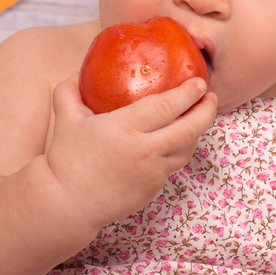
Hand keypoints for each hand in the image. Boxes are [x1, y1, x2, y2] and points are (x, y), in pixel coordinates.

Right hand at [45, 72, 216, 228]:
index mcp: (124, 129)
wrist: (67, 204)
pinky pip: (172, 166)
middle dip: (206, 110)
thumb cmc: (65, 158)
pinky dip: (178, 150)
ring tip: (199, 116)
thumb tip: (81, 70)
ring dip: (197, 131)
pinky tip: (176, 139)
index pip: (167, 107)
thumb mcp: (65, 117)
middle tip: (210, 96)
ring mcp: (152, 173)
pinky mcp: (153, 189)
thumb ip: (71, 90)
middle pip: (189, 129)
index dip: (188, 93)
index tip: (199, 82)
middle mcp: (144, 151)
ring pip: (186, 149)